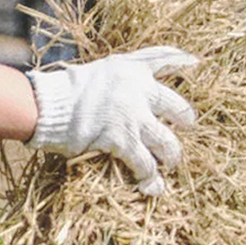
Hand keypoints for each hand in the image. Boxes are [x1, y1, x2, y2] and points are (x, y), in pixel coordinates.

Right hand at [26, 46, 198, 195]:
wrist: (50, 106)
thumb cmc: (66, 90)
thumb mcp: (97, 72)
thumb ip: (117, 78)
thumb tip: (125, 90)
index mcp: (132, 69)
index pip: (165, 59)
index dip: (183, 62)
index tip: (195, 64)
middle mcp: (139, 91)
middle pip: (176, 106)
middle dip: (186, 118)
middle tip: (188, 125)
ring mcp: (133, 117)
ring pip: (166, 140)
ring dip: (171, 154)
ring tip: (171, 162)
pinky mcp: (123, 141)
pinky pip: (145, 163)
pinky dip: (149, 176)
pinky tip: (150, 185)